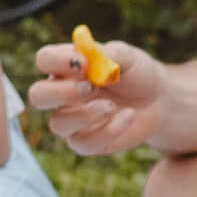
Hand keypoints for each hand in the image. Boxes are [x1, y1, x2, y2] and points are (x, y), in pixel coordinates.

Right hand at [25, 38, 167, 157]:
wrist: (158, 100)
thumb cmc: (136, 73)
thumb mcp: (128, 56)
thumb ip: (109, 53)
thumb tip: (90, 58)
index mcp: (66, 66)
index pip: (44, 59)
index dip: (57, 60)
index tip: (83, 62)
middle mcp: (62, 93)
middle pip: (38, 95)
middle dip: (61, 93)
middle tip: (90, 87)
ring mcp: (72, 119)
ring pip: (57, 124)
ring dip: (85, 115)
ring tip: (111, 106)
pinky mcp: (87, 141)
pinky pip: (83, 143)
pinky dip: (107, 131)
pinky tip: (128, 116)